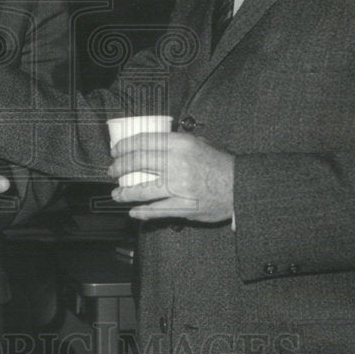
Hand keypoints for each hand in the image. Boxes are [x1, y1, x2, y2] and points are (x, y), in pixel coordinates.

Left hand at [109, 132, 234, 223]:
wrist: (241, 186)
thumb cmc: (221, 164)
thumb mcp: (200, 143)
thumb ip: (176, 142)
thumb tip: (153, 142)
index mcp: (181, 144)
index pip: (144, 141)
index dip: (125, 146)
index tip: (116, 151)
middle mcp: (177, 163)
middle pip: (138, 163)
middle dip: (120, 167)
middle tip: (113, 171)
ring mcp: (179, 187)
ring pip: (142, 189)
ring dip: (125, 192)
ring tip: (117, 193)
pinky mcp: (183, 207)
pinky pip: (156, 210)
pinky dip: (142, 212)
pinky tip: (134, 212)